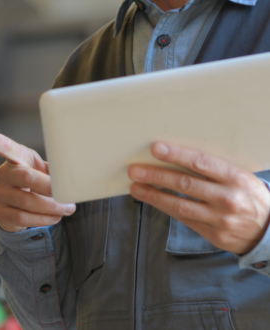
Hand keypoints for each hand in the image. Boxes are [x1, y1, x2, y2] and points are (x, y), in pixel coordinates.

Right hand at [0, 128, 75, 232]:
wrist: (25, 207)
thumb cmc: (39, 180)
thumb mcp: (46, 169)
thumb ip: (56, 169)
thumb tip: (71, 178)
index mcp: (15, 156)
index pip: (1, 145)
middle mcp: (3, 173)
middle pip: (26, 177)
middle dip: (50, 188)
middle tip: (67, 196)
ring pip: (27, 202)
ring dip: (52, 208)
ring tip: (66, 208)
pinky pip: (22, 219)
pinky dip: (43, 219)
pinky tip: (54, 217)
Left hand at [129, 142, 269, 253]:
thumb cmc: (248, 194)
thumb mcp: (239, 175)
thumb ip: (213, 167)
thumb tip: (175, 154)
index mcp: (236, 178)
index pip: (201, 163)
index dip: (177, 155)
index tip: (156, 149)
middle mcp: (228, 199)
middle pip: (185, 184)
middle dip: (156, 176)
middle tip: (135, 170)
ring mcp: (220, 219)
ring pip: (180, 205)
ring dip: (153, 195)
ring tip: (136, 186)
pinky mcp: (214, 235)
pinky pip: (184, 219)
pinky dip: (164, 208)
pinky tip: (151, 199)